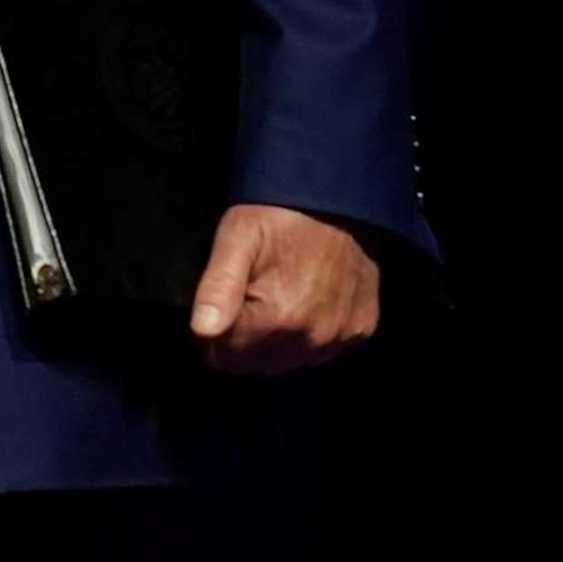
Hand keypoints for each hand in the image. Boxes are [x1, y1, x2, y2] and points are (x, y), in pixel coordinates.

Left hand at [186, 203, 380, 373]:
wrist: (340, 198)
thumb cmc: (281, 214)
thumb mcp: (237, 237)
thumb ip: (218, 287)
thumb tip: (202, 331)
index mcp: (278, 317)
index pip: (224, 358)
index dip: (213, 336)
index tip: (218, 307)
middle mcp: (313, 337)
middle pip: (255, 363)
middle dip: (242, 338)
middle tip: (247, 296)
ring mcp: (340, 336)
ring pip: (286, 361)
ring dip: (274, 340)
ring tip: (276, 295)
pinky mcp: (360, 330)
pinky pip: (320, 351)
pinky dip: (307, 335)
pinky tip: (305, 301)